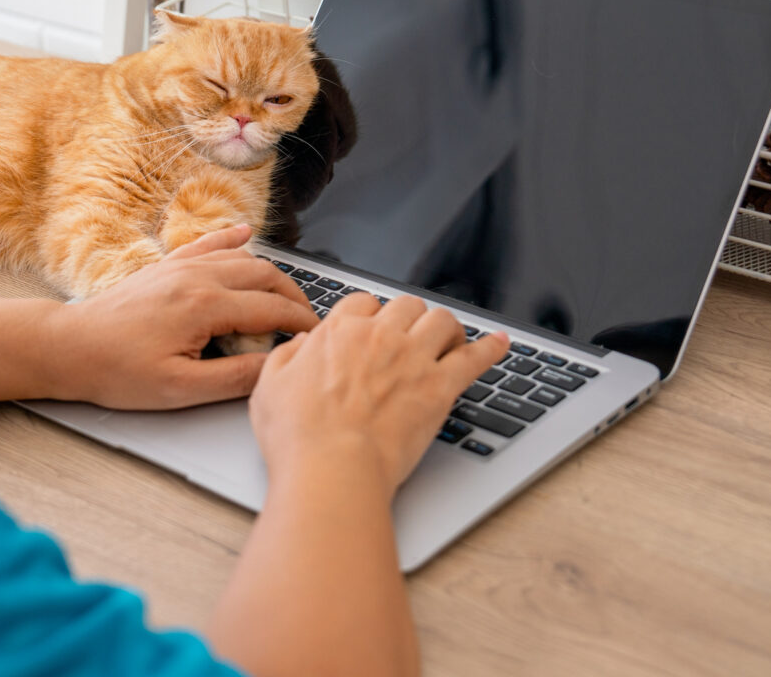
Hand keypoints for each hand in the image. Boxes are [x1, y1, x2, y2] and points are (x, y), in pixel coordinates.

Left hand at [50, 225, 318, 409]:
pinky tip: (246, 233)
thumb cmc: (117, 371)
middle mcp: (196, 276)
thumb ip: (233, 377)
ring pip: (242, 258)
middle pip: (264, 276)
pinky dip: (232, 239)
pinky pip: (207, 244)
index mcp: (204, 306)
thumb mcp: (180, 389)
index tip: (317, 337)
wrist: (70, 346)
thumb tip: (273, 367)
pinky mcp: (166, 266)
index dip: (300, 324)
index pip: (271, 309)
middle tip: (309, 321)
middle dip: (294, 297)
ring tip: (288, 297)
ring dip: (271, 274)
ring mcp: (180, 266)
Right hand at [250, 293, 508, 492]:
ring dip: (445, 327)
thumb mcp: (269, 387)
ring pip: (441, 320)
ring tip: (448, 339)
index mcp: (338, 332)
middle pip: (405, 305)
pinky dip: (491, 348)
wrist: (332, 469)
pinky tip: (501, 343)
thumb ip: (287, 356)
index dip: (368, 315)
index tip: (370, 329)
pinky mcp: (440, 388)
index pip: (362, 302)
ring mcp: (414, 359)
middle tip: (409, 335)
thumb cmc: (298, 437)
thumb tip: (301, 343)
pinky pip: (475, 358)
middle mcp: (379, 336)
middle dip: (408, 317)